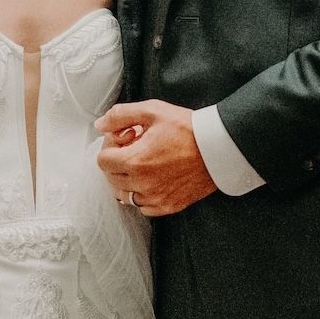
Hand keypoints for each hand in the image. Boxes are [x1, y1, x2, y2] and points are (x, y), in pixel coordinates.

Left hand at [95, 100, 217, 217]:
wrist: (219, 148)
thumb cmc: (188, 128)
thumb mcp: (153, 111)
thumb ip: (120, 115)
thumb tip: (100, 125)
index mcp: (134, 161)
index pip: (103, 160)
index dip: (111, 146)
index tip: (127, 138)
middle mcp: (142, 184)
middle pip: (112, 177)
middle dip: (119, 161)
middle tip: (137, 147)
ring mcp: (155, 198)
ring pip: (125, 194)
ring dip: (128, 179)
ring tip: (145, 163)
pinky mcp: (169, 206)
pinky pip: (143, 207)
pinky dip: (143, 195)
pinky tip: (155, 178)